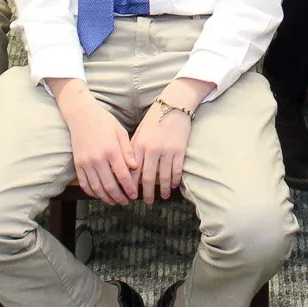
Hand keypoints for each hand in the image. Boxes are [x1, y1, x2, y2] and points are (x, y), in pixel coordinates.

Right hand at [52, 81, 137, 204]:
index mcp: (111, 150)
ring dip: (106, 198)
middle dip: (119, 197)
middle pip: (109, 186)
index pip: (123, 176)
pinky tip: (99, 195)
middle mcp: (97, 159)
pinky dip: (92, 193)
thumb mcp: (120, 132)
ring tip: (114, 201)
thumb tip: (135, 168)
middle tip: (126, 202)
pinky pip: (84, 184)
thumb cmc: (104, 122)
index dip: (129, 188)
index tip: (134, 195)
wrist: (81, 115)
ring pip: (96, 188)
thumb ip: (128, 151)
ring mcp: (86, 163)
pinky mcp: (77, 164)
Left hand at [129, 79, 207, 201]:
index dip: (131, 186)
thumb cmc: (153, 119)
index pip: (133, 171)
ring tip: (162, 197)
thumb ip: (132, 150)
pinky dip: (175, 180)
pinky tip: (174, 186)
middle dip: (146, 193)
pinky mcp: (179, 150)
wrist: (173, 105)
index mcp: (139, 145)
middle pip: (148, 178)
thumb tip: (128, 169)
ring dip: (163, 190)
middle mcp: (152, 150)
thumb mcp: (139, 133)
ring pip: (164, 177)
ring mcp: (167, 151)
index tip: (131, 195)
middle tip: (146, 202)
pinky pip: (177, 170)